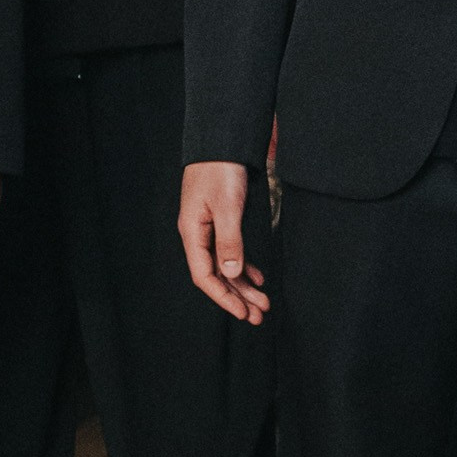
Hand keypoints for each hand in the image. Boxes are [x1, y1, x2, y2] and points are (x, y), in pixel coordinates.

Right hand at [178, 160, 267, 323]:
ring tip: (263, 303)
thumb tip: (232, 274)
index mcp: (193, 232)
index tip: (243, 313)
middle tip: (259, 316)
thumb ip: (230, 241)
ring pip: (225, 265)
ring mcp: (208, 228)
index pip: (205, 276)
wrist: (221, 140)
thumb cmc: (220, 169)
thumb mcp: (227, 206)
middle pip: (217, 275)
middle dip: (238, 297)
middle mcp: (198, 234)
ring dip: (244, 285)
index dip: (224, 297)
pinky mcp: (220, 220)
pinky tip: (257, 277)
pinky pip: (230, 252)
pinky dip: (244, 266)